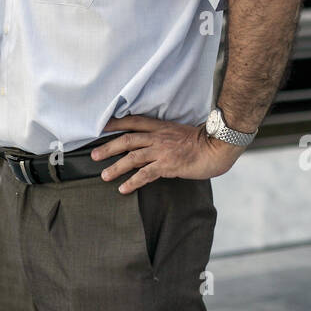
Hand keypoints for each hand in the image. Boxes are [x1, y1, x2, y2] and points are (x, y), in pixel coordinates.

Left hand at [91, 114, 244, 193]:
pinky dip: (133, 181)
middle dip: (108, 147)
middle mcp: (158, 137)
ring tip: (104, 175)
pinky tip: (123, 189)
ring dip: (116, 167)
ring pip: (132, 157)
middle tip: (93, 156)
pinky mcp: (168, 165)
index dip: (116, 123)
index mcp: (160, 126)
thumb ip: (164, 135)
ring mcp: (162, 150)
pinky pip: (146, 174)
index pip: (133, 121)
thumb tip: (151, 142)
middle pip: (127, 139)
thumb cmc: (201, 142)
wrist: (216, 147)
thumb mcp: (178, 132)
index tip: (101, 127)